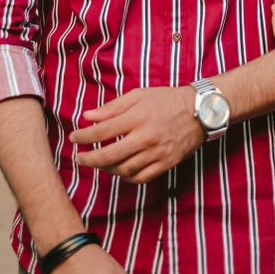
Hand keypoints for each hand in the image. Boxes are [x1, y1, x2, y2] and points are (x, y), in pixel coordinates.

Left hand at [70, 87, 202, 182]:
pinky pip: (140, 178)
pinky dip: (126, 176)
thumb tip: (88, 117)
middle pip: (109, 156)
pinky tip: (120, 169)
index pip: (102, 131)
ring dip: (107, 168)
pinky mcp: (165, 164)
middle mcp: (145, 137)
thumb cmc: (167, 99)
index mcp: (137, 117)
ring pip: (123, 169)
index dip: (83, 136)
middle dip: (89, 159)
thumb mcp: (139, 95)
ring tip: (100, 162)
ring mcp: (156, 153)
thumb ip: (113, 107)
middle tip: (79, 158)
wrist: (200, 111)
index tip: (74, 138)